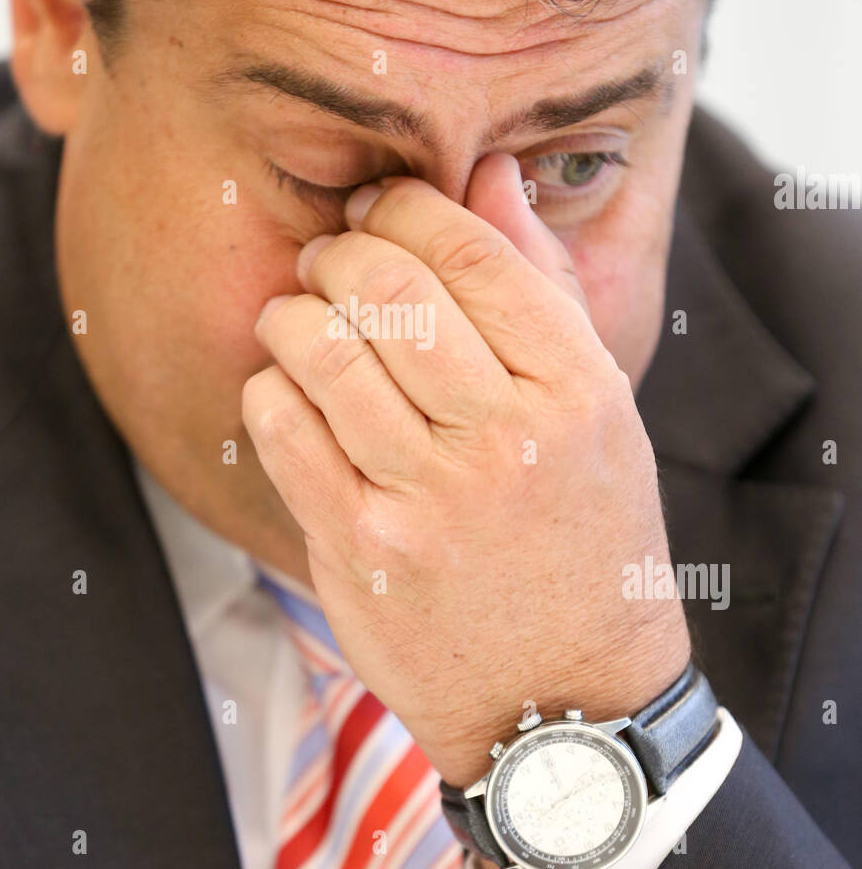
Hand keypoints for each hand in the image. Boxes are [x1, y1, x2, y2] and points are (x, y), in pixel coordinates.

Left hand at [242, 154, 689, 785]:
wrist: (566, 694)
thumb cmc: (586, 536)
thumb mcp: (600, 409)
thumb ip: (543, 285)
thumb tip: (489, 174)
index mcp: (576, 389)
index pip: (470, 252)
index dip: (406, 207)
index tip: (380, 207)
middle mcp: (504, 439)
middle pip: (388, 288)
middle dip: (340, 251)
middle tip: (330, 257)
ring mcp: (426, 500)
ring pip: (322, 350)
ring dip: (293, 312)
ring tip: (301, 314)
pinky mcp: (360, 550)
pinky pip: (281, 429)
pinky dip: (269, 388)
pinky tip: (287, 389)